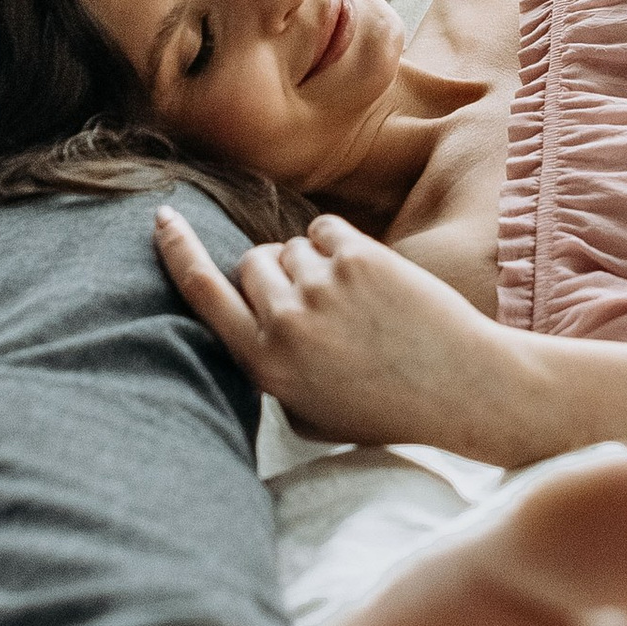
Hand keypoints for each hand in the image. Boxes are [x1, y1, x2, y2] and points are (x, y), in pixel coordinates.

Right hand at [155, 206, 529, 459]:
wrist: (463, 390)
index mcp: (265, 365)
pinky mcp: (360, 259)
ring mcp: (321, 288)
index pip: (202, 294)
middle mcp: (285, 324)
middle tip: (316, 301)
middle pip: (251, 262)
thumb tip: (246, 310)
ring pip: (293, 246)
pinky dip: (344, 245)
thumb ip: (268, 362)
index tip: (162, 217)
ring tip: (355, 304)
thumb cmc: (386, 405)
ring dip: (315, 262)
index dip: (178, 251)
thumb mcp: (308, 408)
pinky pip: (328, 229)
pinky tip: (373, 281)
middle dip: (274, 271)